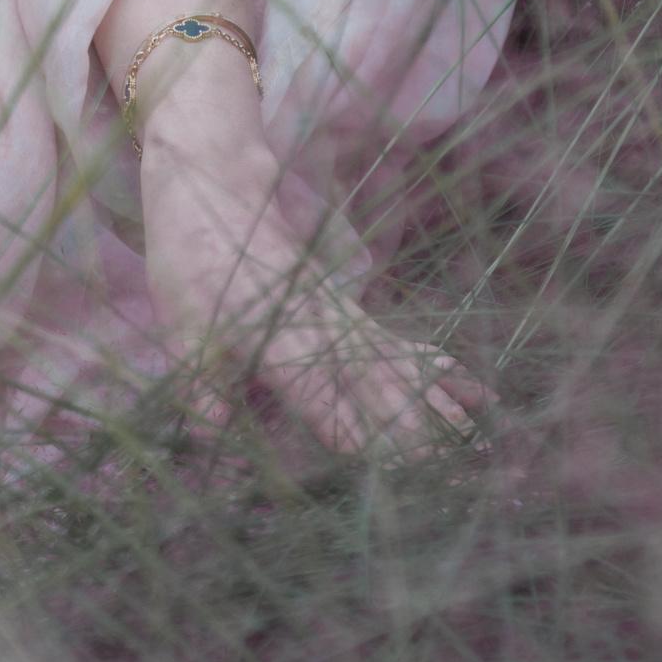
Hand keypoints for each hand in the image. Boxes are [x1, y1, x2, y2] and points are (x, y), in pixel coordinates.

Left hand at [139, 124, 485, 460]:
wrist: (218, 182)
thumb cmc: (191, 261)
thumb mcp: (181, 331)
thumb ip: (203, 395)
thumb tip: (219, 446)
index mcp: (279, 341)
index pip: (330, 404)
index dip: (362, 441)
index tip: (395, 476)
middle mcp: (324, 332)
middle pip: (382, 393)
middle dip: (420, 440)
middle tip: (457, 479)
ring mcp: (346, 320)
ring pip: (404, 372)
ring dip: (443, 412)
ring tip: (480, 449)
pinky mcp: (353, 312)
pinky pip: (407, 348)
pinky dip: (443, 372)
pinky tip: (480, 394)